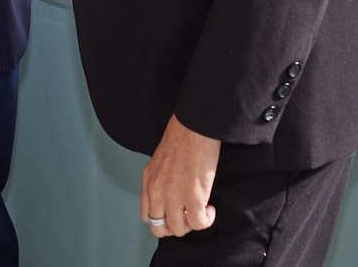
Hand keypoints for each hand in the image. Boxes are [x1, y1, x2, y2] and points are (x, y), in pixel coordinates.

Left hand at [141, 113, 219, 238]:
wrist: (195, 127)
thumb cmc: (182, 137)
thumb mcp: (161, 161)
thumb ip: (161, 180)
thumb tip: (172, 194)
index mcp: (148, 181)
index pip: (147, 215)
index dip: (162, 219)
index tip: (174, 214)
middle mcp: (157, 191)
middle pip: (160, 228)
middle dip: (176, 226)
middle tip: (188, 215)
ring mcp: (173, 196)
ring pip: (179, 229)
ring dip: (192, 224)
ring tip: (201, 210)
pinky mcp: (193, 197)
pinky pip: (198, 223)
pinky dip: (206, 220)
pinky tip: (210, 209)